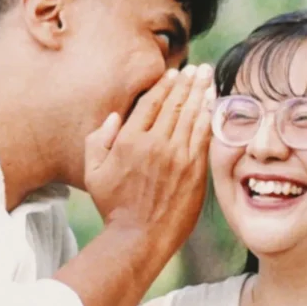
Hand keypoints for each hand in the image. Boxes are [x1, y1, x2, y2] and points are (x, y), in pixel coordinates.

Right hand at [82, 65, 213, 264]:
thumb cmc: (113, 206)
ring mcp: (177, 156)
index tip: (173, 73)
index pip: (150, 103)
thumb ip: (98, 140)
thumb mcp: (93, 172)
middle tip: (197, 68)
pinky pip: (203, 134)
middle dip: (187, 82)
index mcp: (129, 140)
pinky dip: (209, 115)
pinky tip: (213, 102)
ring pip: (191, 115)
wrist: (138, 237)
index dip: (164, 85)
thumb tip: (114, 116)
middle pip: (174, 104)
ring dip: (201, 92)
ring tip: (207, 76)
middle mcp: (155, 143)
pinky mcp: (194, 169)